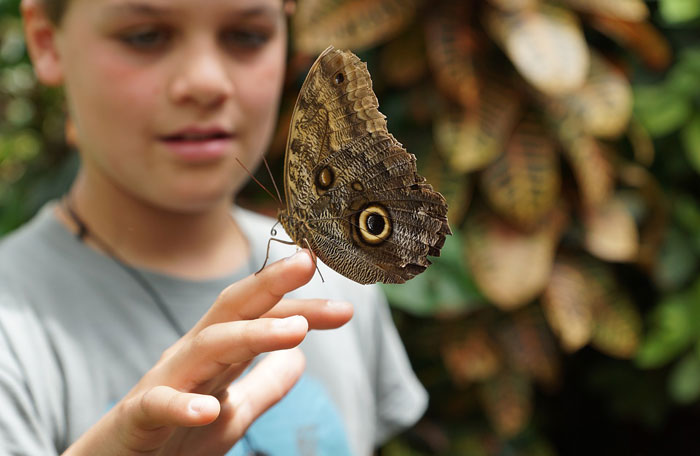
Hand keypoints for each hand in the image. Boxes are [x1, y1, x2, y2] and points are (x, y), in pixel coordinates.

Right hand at [63, 250, 352, 455]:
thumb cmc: (174, 438)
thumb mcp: (234, 414)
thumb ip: (265, 385)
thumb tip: (301, 359)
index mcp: (215, 353)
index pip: (261, 317)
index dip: (300, 305)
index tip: (344, 305)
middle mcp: (191, 357)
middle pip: (233, 311)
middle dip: (271, 284)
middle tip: (308, 262)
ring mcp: (165, 383)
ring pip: (208, 347)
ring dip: (252, 335)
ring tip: (296, 329)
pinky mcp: (139, 418)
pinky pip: (159, 405)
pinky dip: (183, 404)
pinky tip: (209, 408)